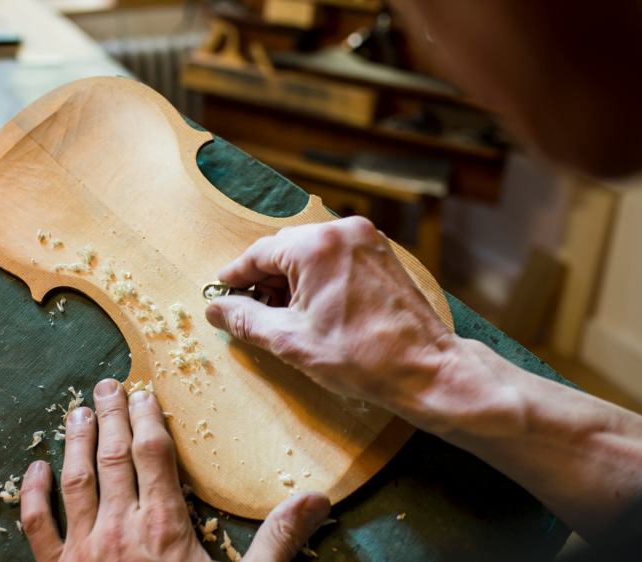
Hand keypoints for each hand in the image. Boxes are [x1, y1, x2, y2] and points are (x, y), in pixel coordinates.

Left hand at [20, 378, 331, 561]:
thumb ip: (277, 541)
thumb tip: (317, 500)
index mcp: (164, 526)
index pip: (154, 455)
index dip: (148, 418)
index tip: (144, 392)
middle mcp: (119, 528)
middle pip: (114, 457)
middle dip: (110, 417)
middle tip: (106, 385)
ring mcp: (83, 550)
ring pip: (75, 481)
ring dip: (74, 442)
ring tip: (75, 412)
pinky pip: (36, 526)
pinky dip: (32, 494)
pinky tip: (34, 468)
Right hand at [205, 216, 456, 415]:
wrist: (425, 369)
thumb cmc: (362, 357)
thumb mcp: (290, 340)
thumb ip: (245, 318)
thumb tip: (216, 308)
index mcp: (317, 246)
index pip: (259, 253)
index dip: (236, 277)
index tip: (222, 293)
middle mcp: (343, 232)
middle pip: (285, 249)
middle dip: (264, 280)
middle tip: (250, 311)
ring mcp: (367, 241)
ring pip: (312, 253)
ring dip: (291, 280)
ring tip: (283, 316)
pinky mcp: (382, 256)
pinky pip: (336, 258)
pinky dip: (318, 278)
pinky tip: (313, 309)